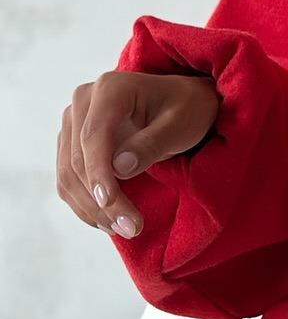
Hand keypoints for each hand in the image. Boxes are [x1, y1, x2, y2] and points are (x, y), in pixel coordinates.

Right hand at [56, 70, 221, 238]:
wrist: (185, 101)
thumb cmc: (189, 108)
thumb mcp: (181, 123)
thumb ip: (152, 143)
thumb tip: (118, 169)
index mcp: (110, 89)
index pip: (94, 137)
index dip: (99, 174)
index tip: (110, 204)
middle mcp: (83, 101)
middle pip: (78, 159)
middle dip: (102, 200)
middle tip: (131, 228)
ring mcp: (74, 122)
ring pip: (68, 173)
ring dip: (92, 208)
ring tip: (124, 229)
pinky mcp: (73, 142)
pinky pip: (69, 178)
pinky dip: (85, 203)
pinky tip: (108, 221)